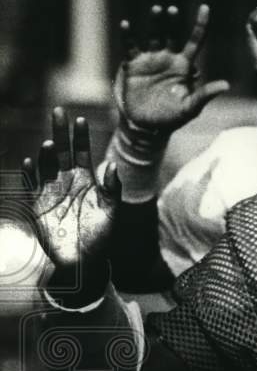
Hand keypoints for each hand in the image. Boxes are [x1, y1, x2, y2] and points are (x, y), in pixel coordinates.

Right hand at [23, 109, 120, 299]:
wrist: (85, 260)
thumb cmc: (101, 235)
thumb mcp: (112, 211)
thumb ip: (112, 188)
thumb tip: (111, 164)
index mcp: (86, 179)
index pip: (82, 151)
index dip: (80, 136)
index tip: (80, 120)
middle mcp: (66, 180)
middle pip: (63, 151)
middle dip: (60, 132)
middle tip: (58, 111)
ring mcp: (51, 191)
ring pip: (47, 166)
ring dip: (48, 154)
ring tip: (52, 144)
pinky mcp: (38, 205)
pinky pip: (32, 186)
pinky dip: (31, 174)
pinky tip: (30, 162)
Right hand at [114, 4, 229, 135]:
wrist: (148, 126)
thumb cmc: (173, 117)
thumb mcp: (191, 107)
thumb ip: (205, 94)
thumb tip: (226, 85)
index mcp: (184, 65)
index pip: (195, 41)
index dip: (200, 25)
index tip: (205, 8)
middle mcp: (168, 58)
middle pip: (171, 34)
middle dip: (172, 22)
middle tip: (172, 10)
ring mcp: (150, 60)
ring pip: (153, 37)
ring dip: (154, 24)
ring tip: (157, 10)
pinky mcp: (133, 65)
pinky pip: (130, 47)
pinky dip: (128, 36)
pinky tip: (126, 25)